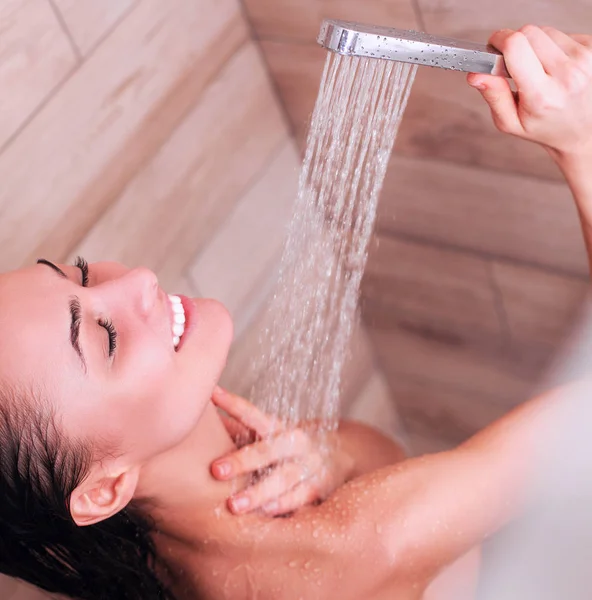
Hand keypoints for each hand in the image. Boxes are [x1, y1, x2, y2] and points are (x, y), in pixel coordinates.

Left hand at [210, 386, 353, 516]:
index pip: (254, 414)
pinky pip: (299, 498)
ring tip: (234, 506)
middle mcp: (296, 443)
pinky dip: (282, 506)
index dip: (234, 404)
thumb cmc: (290, 446)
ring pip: (284, 478)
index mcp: (280, 427)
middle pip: (269, 449)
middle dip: (242, 460)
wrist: (342, 455)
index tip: (213, 395)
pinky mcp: (318, 488)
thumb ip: (239, 429)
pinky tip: (263, 515)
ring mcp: (309, 465)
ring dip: (259, 492)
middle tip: (215, 470)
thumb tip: (202, 419)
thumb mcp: (270, 434)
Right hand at [467, 26, 591, 161]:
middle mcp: (567, 74)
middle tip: (515, 63)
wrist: (582, 131)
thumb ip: (493, 96)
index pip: (516, 46)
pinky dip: (554, 48)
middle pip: (529, 32)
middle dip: (516, 43)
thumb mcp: (511, 122)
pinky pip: (563, 35)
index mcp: (541, 95)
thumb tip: (475, 74)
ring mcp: (585, 59)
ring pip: (546, 31)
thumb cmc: (545, 127)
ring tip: (540, 69)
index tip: (494, 47)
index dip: (500, 40)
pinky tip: (556, 68)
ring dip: (536, 46)